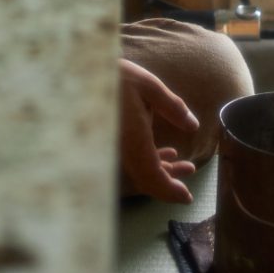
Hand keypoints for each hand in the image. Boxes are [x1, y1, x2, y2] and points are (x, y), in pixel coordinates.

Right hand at [118, 58, 198, 204]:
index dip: (169, 191)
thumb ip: (172, 107)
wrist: (81, 74)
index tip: (186, 198)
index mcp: (132, 140)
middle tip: (187, 187)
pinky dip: (150, 161)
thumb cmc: (115, 76)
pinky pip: (132, 159)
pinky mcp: (110, 141)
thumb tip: (193, 126)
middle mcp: (121, 150)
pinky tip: (167, 153)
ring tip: (184, 166)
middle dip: (167, 185)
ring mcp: (114, 148)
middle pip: (145, 178)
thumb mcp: (148, 85)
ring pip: (139, 170)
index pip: (151, 176)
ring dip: (161, 172)